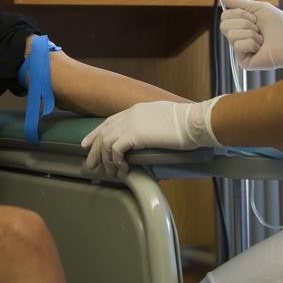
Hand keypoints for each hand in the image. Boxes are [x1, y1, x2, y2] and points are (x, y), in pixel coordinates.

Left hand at [82, 97, 221, 176]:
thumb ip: (150, 126)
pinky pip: (116, 149)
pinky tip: (123, 168)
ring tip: (111, 172)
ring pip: (106, 142)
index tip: (88, 144)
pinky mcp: (135, 134)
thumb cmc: (186, 123)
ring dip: (106, 160)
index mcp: (136, 110)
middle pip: (103, 133)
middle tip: (91, 164)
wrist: (194, 121)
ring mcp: (131, 123)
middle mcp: (130, 115)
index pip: (109, 122)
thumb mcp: (163, 120)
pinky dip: (116, 161)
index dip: (96, 134)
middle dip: (94, 150)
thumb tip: (148, 139)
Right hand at [219, 0, 282, 70]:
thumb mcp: (258, 8)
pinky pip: (238, 45)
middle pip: (224, 25)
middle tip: (258, 28)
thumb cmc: (280, 26)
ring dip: (250, 33)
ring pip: (231, 34)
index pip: (224, 16)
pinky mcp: (242, 60)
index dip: (239, 13)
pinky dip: (252, 43)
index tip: (254, 17)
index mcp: (240, 25)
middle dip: (244, 23)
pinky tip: (260, 48)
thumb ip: (239, 3)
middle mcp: (238, 37)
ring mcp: (240, 50)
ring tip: (261, 39)